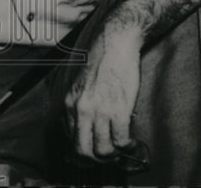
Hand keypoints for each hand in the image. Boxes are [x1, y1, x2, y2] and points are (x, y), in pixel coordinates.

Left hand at [64, 23, 141, 161]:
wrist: (115, 41)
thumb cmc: (99, 58)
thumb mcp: (76, 80)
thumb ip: (76, 102)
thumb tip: (81, 124)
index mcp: (69, 103)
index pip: (71, 139)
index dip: (85, 150)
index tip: (95, 149)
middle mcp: (80, 109)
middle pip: (84, 151)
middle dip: (97, 160)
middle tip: (108, 156)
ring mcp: (99, 111)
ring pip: (103, 151)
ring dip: (114, 155)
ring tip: (121, 149)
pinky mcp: (118, 109)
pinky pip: (121, 141)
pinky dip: (127, 147)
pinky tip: (131, 142)